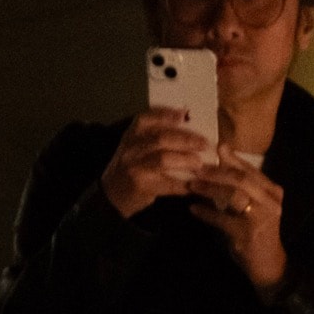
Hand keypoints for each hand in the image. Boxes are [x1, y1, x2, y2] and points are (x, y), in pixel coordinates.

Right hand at [101, 109, 215, 218]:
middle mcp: (130, 150)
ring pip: (163, 159)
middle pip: (161, 139)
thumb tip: (185, 123)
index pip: (145, 119)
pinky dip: (181, 185)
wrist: (110, 199)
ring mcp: (134, 168)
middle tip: (204, 143)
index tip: (183, 114)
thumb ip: (153, 137)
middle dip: (186, 139)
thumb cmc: (128, 171)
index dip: (165, 114)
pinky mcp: (139, 187)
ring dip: (185, 160)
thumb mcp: (134, 150)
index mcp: (130, 137)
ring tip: (199, 163)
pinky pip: (165, 184)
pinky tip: (191, 186)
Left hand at [188, 146, 286, 288]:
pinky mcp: (247, 234)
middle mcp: (269, 200)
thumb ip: (238, 192)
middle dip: (217, 172)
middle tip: (197, 168)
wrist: (267, 264)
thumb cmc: (255, 234)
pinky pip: (222, 219)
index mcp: (272, 191)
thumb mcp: (250, 209)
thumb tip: (212, 173)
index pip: (250, 170)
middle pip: (241, 178)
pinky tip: (193, 209)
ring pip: (234, 195)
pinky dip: (206, 213)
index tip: (216, 148)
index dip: (232, 159)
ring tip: (192, 185)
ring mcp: (260, 217)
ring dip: (210, 188)